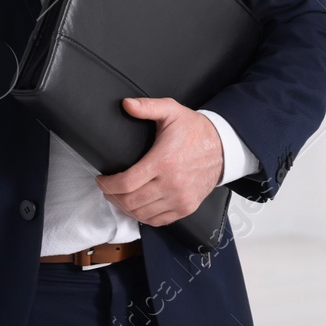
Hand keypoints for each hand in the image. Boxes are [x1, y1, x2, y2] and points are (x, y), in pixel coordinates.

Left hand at [95, 97, 222, 226]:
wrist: (223, 147)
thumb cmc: (195, 130)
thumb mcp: (171, 111)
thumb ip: (147, 106)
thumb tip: (126, 104)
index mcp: (164, 161)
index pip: (127, 183)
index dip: (108, 184)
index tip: (101, 179)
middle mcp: (172, 184)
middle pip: (131, 201)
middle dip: (112, 196)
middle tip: (106, 188)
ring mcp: (180, 199)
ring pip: (142, 214)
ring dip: (125, 208)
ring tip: (118, 197)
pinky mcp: (186, 208)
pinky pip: (158, 221)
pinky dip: (143, 217)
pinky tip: (136, 207)